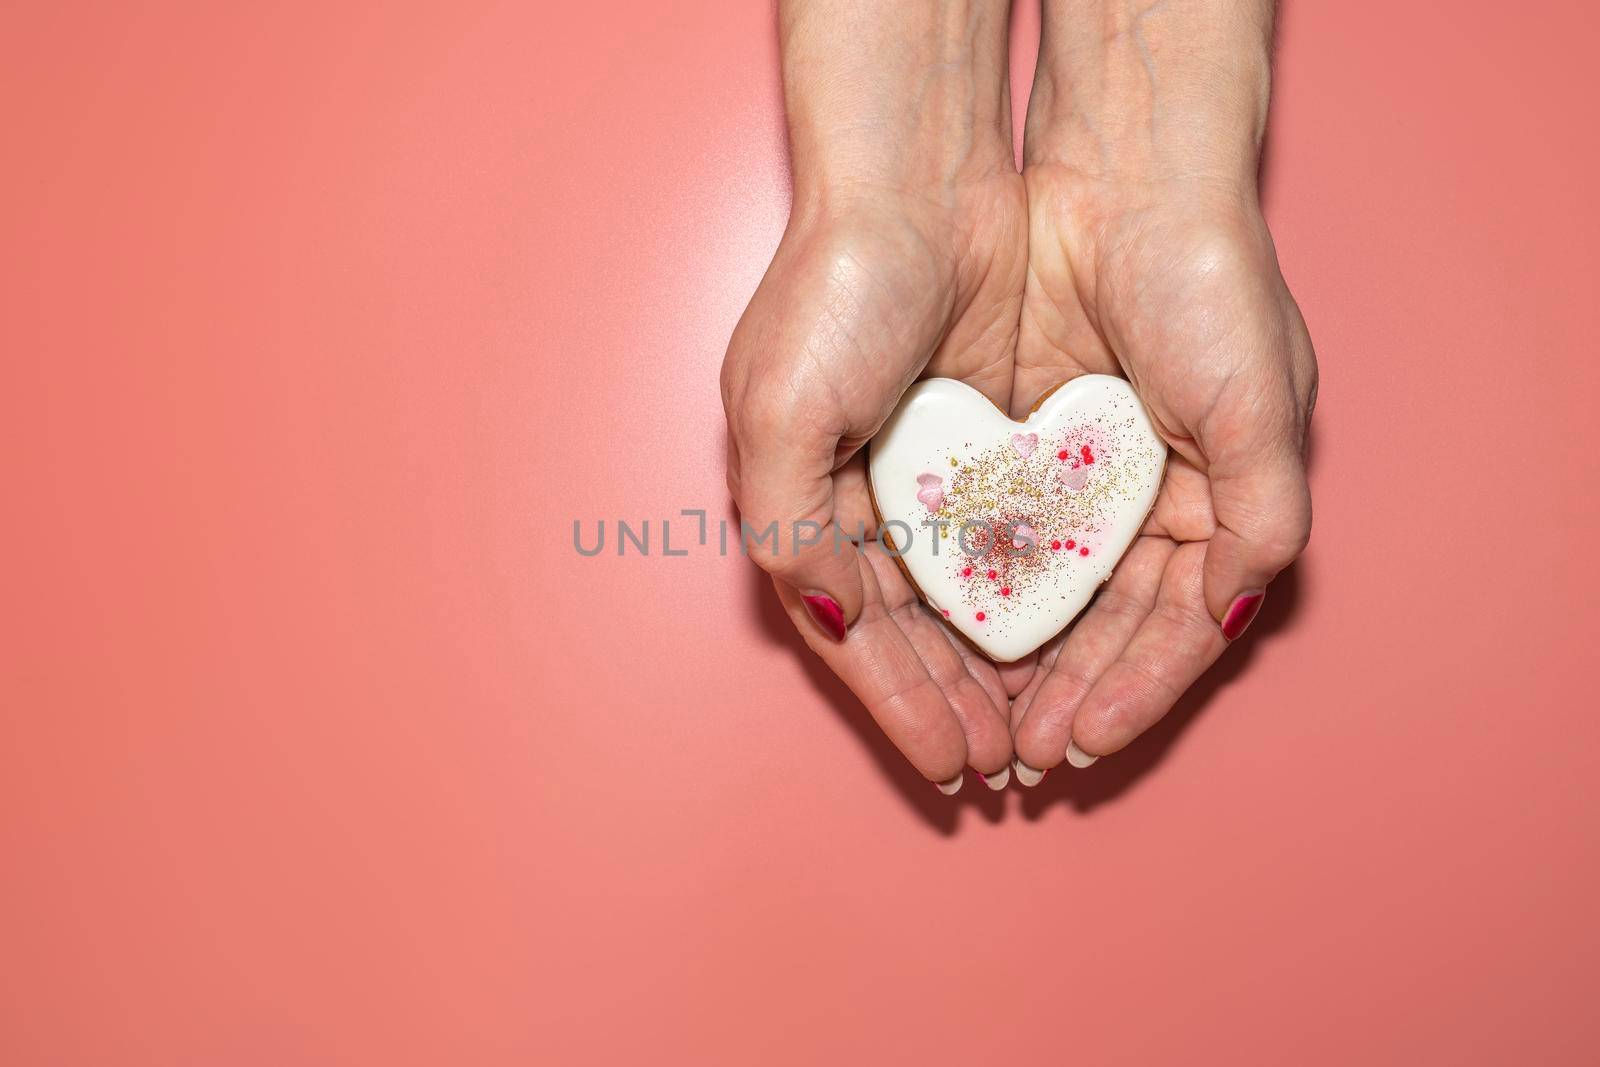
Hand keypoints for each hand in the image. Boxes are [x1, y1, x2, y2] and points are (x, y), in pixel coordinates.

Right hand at [720, 0, 1026, 791]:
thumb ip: (791, 527)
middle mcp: (861, 500)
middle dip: (952, 703)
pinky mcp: (990, 444)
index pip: (855, 634)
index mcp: (801, 503)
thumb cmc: (831, 290)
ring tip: (1036, 726)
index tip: (952, 765)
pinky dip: (1031, 597)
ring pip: (966, 599)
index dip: (900, 704)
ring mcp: (929, 475)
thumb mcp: (780, 411)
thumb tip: (836, 619)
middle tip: (1003, 767)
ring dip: (995, 666)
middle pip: (912, 632)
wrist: (915, 183)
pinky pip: (1015, 541)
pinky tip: (1060, 640)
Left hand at [1007, 0, 1315, 775]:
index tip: (1084, 744)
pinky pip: (991, 537)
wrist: (1123, 180)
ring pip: (1044, 597)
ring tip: (978, 723)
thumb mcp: (1258, 411)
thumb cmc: (1209, 287)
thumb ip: (1257, 525)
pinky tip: (949, 639)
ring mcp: (1078, 478)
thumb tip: (1228, 618)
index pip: (1174, 629)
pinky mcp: (1015, 447)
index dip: (1132, 692)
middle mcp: (1148, 501)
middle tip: (1016, 756)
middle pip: (1104, 628)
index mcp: (1217, 503)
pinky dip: (976, 592)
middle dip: (1065, 695)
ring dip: (1015, 663)